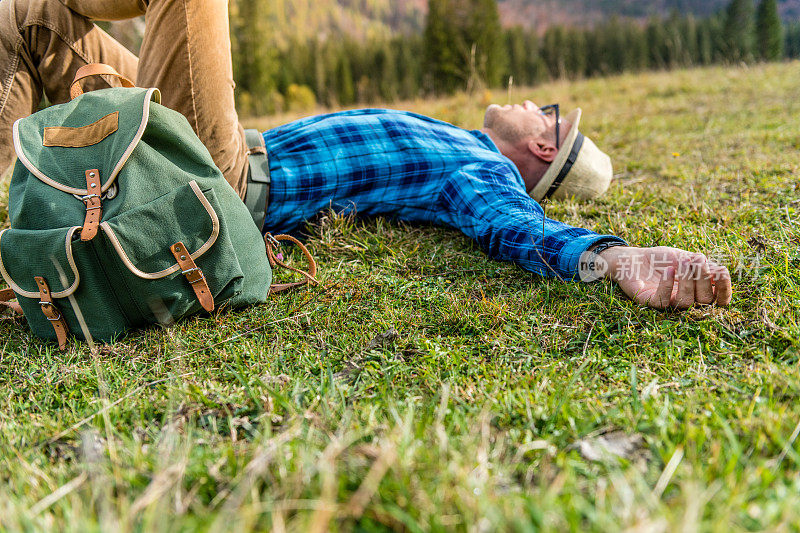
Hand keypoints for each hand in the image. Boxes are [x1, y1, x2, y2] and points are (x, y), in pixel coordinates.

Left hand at [596, 246, 731, 309]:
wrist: (632, 258)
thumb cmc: (659, 259)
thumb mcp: (685, 258)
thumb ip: (704, 266)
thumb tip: (721, 272)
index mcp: (696, 291)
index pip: (717, 299)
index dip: (724, 290)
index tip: (721, 273)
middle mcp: (683, 299)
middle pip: (705, 300)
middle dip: (703, 278)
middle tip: (696, 259)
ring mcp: (667, 302)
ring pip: (686, 303)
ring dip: (687, 281)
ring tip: (681, 263)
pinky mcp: (648, 301)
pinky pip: (663, 302)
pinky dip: (668, 285)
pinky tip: (668, 270)